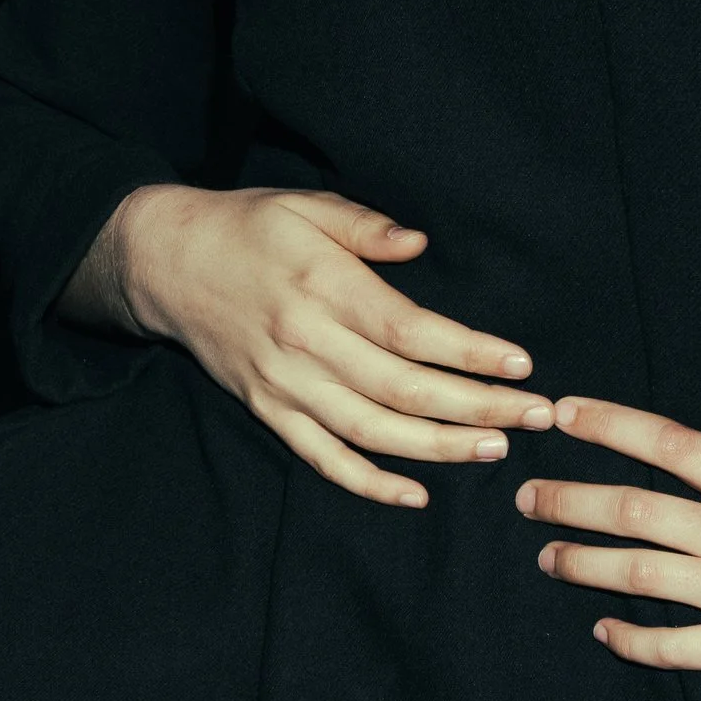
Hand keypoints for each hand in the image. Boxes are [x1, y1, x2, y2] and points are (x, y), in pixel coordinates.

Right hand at [87, 181, 552, 508]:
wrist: (164, 263)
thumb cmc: (246, 227)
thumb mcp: (305, 206)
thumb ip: (366, 226)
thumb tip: (421, 244)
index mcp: (322, 286)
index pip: (410, 331)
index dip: (469, 353)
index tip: (520, 364)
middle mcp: (305, 341)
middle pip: (403, 389)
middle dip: (477, 407)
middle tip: (536, 417)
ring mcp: (284, 384)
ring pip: (371, 432)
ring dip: (438, 449)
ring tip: (495, 451)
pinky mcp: (267, 410)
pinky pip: (322, 458)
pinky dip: (368, 483)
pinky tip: (416, 494)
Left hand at [514, 331, 700, 700]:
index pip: (670, 443)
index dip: (609, 425)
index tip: (562, 414)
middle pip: (635, 507)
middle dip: (570, 499)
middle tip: (525, 498)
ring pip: (641, 573)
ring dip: (584, 566)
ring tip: (547, 560)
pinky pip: (677, 647)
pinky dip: (634, 642)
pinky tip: (607, 637)